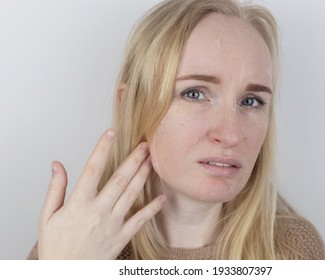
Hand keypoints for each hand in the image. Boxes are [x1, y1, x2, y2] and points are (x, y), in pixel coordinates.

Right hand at [38, 129, 165, 258]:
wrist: (64, 276)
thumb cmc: (56, 247)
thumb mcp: (47, 217)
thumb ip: (55, 189)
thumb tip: (57, 164)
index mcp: (78, 204)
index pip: (91, 169)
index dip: (102, 149)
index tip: (110, 133)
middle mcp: (97, 211)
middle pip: (119, 179)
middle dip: (133, 159)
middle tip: (145, 144)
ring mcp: (112, 224)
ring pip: (131, 194)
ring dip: (143, 176)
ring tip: (152, 160)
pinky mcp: (121, 237)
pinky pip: (140, 220)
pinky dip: (153, 209)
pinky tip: (163, 197)